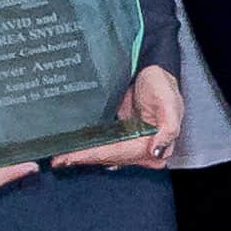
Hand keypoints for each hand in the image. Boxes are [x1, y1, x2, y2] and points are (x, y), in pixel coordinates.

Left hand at [54, 65, 182, 168]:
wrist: (153, 70)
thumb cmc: (162, 85)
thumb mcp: (170, 103)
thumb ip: (168, 128)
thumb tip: (156, 150)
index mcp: (156, 143)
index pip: (122, 154)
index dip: (97, 156)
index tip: (74, 157)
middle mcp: (142, 146)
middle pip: (111, 157)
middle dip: (85, 159)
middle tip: (60, 160)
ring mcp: (130, 141)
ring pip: (105, 154)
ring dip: (84, 157)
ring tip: (61, 158)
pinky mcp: (120, 134)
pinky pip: (103, 144)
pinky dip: (88, 148)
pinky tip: (72, 150)